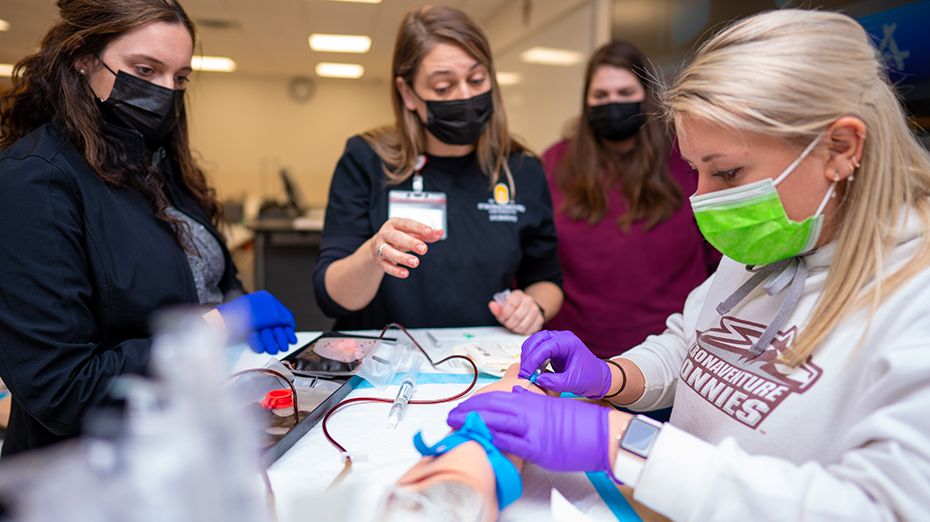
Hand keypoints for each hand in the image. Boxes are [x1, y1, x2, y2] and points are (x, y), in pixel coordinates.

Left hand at [215, 291, 297, 353]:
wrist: (225, 320)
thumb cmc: (247, 312)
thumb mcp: (273, 313)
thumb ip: (285, 317)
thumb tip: (291, 324)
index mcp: (266, 300)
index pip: (282, 314)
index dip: (287, 327)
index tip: (292, 337)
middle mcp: (259, 308)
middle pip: (274, 325)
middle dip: (280, 336)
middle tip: (284, 345)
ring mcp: (251, 318)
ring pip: (265, 332)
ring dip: (270, 341)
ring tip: (273, 349)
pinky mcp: (243, 328)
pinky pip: (253, 336)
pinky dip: (258, 342)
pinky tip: (260, 348)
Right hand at [371, 217, 443, 278]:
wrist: (376, 246)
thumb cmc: (399, 237)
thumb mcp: (411, 233)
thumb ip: (426, 235)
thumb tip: (440, 233)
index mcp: (394, 223)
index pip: (406, 224)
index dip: (418, 227)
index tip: (429, 232)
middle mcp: (385, 234)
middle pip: (396, 237)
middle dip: (410, 243)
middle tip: (424, 249)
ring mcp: (379, 247)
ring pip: (388, 252)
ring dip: (402, 257)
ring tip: (415, 262)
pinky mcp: (378, 260)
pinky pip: (385, 266)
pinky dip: (395, 270)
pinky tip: (405, 273)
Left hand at [447, 387, 611, 472]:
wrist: (602, 432)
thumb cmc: (581, 421)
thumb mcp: (554, 404)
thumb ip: (534, 398)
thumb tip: (518, 391)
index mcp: (533, 400)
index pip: (497, 397)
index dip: (477, 401)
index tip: (464, 405)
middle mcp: (529, 411)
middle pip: (491, 407)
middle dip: (468, 411)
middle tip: (451, 416)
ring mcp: (532, 429)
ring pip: (495, 422)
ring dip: (473, 423)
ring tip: (456, 426)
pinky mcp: (537, 448)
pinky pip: (508, 442)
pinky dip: (491, 439)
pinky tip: (478, 438)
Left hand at [488, 289, 543, 334]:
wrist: (526, 308)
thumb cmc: (512, 309)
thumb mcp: (502, 308)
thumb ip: (497, 308)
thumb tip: (492, 305)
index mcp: (518, 295)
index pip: (512, 304)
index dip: (505, 313)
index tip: (503, 317)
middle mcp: (528, 300)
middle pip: (517, 316)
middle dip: (509, 323)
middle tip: (507, 323)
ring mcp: (536, 310)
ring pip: (523, 325)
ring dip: (515, 328)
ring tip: (513, 325)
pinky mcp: (540, 319)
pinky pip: (530, 330)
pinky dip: (523, 331)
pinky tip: (520, 327)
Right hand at [518, 330, 611, 398]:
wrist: (599, 378)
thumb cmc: (590, 378)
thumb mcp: (573, 383)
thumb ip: (555, 382)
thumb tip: (536, 380)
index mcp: (569, 342)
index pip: (545, 346)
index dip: (533, 359)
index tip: (527, 374)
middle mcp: (562, 337)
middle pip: (537, 339)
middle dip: (528, 356)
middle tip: (524, 373)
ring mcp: (557, 341)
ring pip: (535, 341)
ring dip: (528, 355)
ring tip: (526, 372)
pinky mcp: (553, 348)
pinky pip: (537, 348)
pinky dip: (531, 357)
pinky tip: (531, 370)